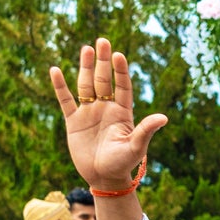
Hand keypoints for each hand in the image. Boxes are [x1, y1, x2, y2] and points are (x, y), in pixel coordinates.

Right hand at [48, 38, 168, 193]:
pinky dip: (60, 86)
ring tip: (87, 49)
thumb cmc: (123, 163)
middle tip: (103, 41)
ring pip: (86, 85)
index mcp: (122, 113)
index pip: (123, 87)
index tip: (119, 55)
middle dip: (103, 62)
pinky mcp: (73, 121)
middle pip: (104, 80)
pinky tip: (55, 70)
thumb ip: (146, 130)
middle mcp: (106, 109)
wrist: (104, 178)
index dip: (121, 71)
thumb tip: (164, 117)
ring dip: (86, 68)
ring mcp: (89, 113)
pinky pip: (66, 100)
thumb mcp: (136, 146)